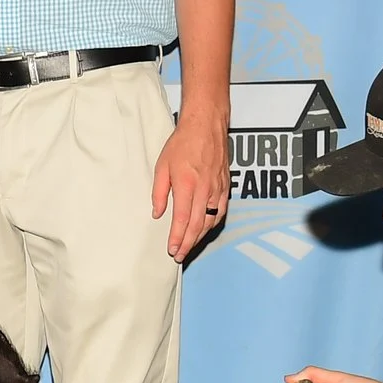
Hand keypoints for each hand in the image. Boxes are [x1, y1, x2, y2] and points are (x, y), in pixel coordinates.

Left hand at [153, 115, 229, 262]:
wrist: (206, 126)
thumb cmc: (182, 144)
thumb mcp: (162, 167)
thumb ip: (159, 193)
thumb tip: (158, 214)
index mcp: (188, 185)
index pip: (183, 220)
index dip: (178, 238)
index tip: (172, 250)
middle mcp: (205, 189)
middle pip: (198, 225)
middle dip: (188, 244)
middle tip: (179, 256)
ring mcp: (218, 188)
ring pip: (211, 220)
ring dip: (200, 236)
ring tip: (189, 246)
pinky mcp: (225, 185)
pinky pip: (221, 210)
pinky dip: (213, 223)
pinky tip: (205, 228)